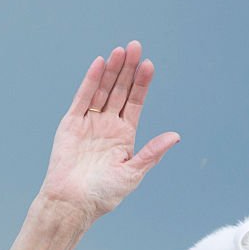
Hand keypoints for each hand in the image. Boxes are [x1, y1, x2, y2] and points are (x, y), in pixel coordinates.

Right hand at [38, 41, 179, 221]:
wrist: (74, 202)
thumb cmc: (104, 194)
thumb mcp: (133, 172)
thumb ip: (152, 152)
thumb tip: (176, 136)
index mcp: (124, 137)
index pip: (135, 104)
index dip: (142, 85)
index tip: (150, 66)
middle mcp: (108, 126)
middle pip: (120, 91)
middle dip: (129, 70)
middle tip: (136, 47)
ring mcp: (90, 122)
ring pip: (103, 90)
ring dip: (112, 71)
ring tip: (122, 51)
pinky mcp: (72, 123)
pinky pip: (83, 97)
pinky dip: (91, 80)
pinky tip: (101, 63)